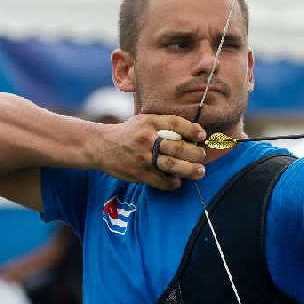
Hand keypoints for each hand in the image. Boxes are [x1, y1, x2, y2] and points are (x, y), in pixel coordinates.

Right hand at [91, 114, 206, 189]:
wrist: (100, 145)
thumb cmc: (128, 133)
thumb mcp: (143, 121)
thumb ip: (164, 125)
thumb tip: (194, 131)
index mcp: (149, 122)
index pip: (176, 123)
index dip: (192, 129)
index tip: (202, 135)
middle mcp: (147, 138)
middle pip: (177, 147)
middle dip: (195, 153)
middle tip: (202, 156)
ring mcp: (142, 157)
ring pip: (172, 165)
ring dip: (189, 170)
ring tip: (200, 171)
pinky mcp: (138, 173)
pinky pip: (161, 181)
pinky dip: (172, 183)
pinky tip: (177, 182)